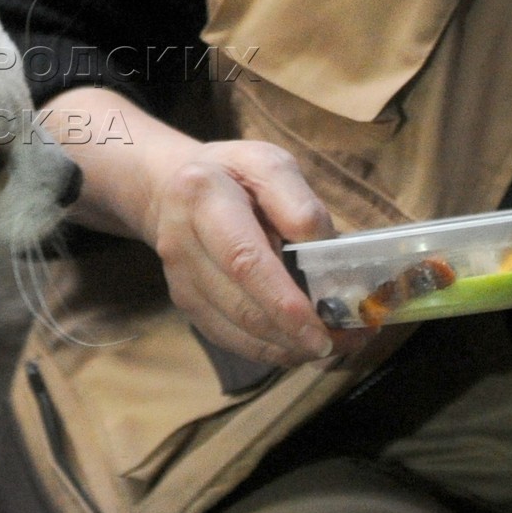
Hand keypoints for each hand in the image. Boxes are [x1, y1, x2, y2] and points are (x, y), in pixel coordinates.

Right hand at [42, 87, 359, 366]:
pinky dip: (265, 348)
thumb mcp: (267, 163)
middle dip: (291, 333)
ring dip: (284, 347)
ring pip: (234, 328)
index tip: (320, 328)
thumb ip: (297, 201)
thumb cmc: (232, 175)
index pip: (243, 260)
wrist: (170, 186)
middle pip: (239, 304)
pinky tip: (297, 345)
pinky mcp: (184, 301)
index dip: (281, 300)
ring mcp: (178, 277)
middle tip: (341, 343)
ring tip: (331, 346)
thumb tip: (325, 250)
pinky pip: (226, 337)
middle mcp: (181, 242)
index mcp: (202, 198)